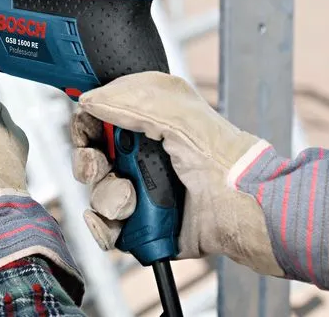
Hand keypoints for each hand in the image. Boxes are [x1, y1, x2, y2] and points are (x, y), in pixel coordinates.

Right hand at [70, 72, 328, 294]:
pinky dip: (103, 227)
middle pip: (90, 159)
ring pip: (95, 195)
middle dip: (90, 162)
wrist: (242, 209)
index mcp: (148, 125)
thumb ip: (130, 98)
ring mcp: (141, 195)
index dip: (87, 125)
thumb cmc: (224, 158)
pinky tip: (119, 220)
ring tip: (132, 197)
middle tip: (101, 165)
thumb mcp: (177, 113)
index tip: (87, 130)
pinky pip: (105, 230)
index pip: (100, 121)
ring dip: (108, 196)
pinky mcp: (142, 228)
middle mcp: (141, 160)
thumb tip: (89, 99)